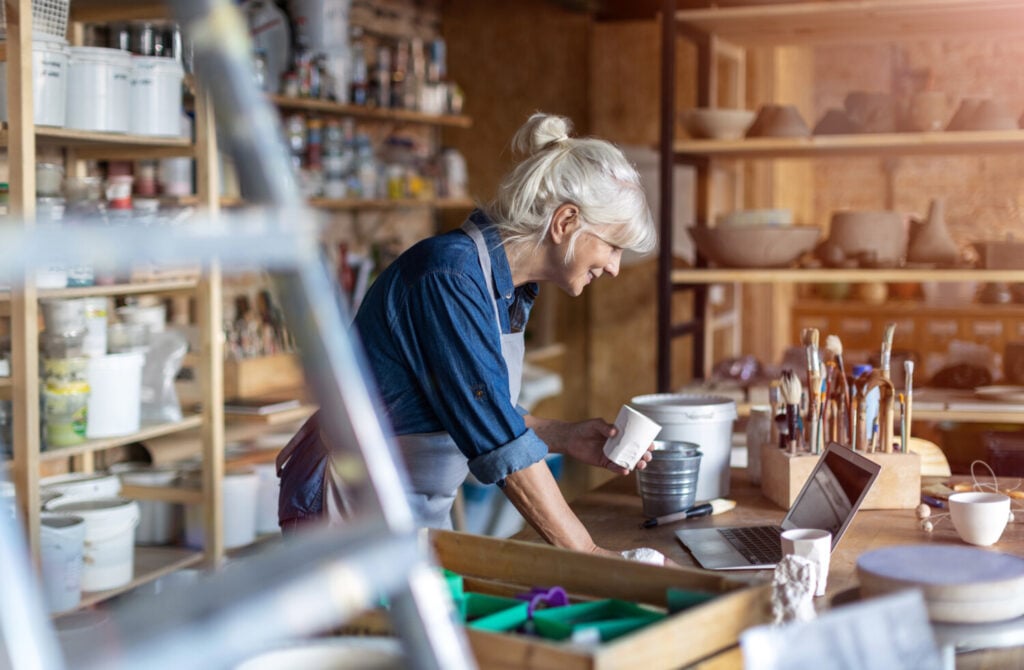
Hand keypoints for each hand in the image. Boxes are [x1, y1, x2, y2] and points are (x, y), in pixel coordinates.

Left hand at [526, 415, 653, 474]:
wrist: (571, 438)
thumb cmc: (585, 428)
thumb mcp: (596, 424)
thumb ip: (605, 427)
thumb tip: (615, 432)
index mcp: (620, 436)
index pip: (636, 439)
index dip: (646, 443)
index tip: (652, 444)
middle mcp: (618, 446)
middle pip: (635, 453)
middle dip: (644, 455)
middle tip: (648, 456)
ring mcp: (612, 455)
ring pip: (627, 461)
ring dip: (636, 464)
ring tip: (641, 464)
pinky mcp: (604, 462)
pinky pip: (615, 468)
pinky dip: (621, 469)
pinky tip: (626, 470)